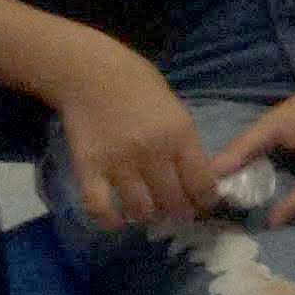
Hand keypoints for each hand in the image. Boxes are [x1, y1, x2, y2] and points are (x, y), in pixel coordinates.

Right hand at [56, 50, 227, 230]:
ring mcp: (119, 163)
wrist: (92, 73)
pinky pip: (100, 208)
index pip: (202, 184)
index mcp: (180, 135)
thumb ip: (186, 144)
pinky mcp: (89, 168)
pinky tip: (117, 219)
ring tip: (150, 213)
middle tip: (176, 211)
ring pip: (141, 210)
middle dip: (180, 213)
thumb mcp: (177, 111)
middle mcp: (152, 153)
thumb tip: (199, 179)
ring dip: (148, 217)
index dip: (206, 201)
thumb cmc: (139, 86)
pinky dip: (110, 220)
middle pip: (173, 202)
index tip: (203, 203)